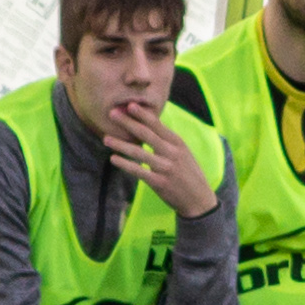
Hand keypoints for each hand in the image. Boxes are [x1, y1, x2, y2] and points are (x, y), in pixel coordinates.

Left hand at [103, 100, 216, 218]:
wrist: (199, 199)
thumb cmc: (189, 174)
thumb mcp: (183, 153)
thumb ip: (168, 142)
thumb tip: (149, 127)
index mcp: (178, 143)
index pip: (157, 125)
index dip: (142, 114)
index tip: (129, 105)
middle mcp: (172, 153)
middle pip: (146, 134)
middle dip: (127, 122)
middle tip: (112, 113)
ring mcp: (165, 168)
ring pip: (139, 152)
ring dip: (120, 144)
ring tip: (106, 138)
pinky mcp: (159, 182)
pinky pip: (138, 171)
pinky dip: (125, 164)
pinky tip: (113, 158)